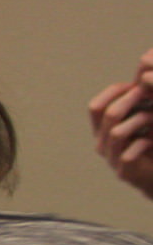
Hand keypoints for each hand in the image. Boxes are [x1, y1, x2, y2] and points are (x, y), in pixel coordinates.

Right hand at [88, 50, 152, 199]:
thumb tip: (144, 71)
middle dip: (131, 99)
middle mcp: (102, 145)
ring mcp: (112, 160)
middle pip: (108, 115)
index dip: (116, 92)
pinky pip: (129, 154)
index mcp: (102, 130)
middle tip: (149, 90)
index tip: (137, 84)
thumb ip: (139, 102)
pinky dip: (144, 144)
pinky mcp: (124, 173)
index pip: (96, 106)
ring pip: (118, 132)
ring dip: (140, 119)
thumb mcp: (144, 120)